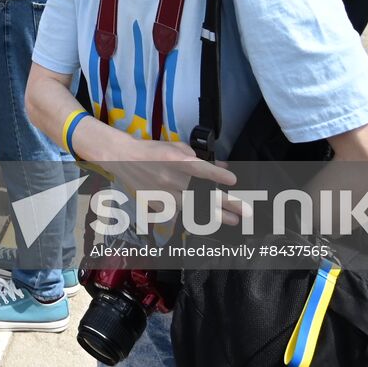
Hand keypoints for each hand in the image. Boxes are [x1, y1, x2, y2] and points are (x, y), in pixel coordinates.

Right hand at [110, 137, 245, 227]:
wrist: (123, 159)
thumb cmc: (152, 150)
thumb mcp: (176, 147)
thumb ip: (197, 157)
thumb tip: (220, 166)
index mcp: (175, 160)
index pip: (200, 169)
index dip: (217, 175)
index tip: (233, 181)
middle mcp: (171, 178)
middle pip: (201, 194)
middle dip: (226, 204)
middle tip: (244, 212)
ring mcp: (164, 193)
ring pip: (194, 208)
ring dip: (215, 215)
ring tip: (232, 220)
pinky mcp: (158, 204)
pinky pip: (180, 212)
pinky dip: (194, 215)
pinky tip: (207, 220)